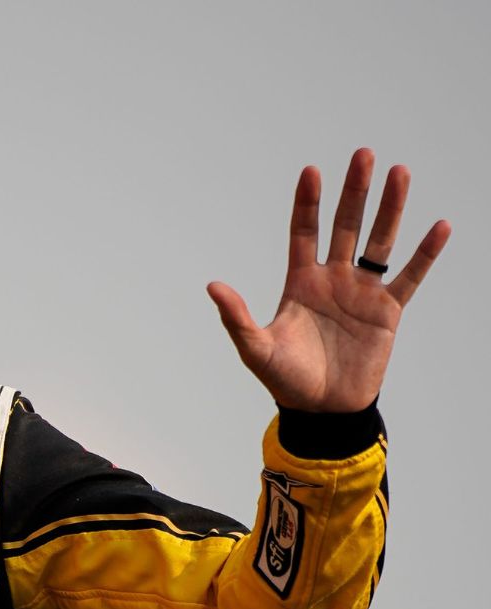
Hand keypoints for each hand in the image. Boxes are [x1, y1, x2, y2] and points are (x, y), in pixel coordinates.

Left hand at [206, 148, 449, 412]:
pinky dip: (424, 253)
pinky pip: (409, 277)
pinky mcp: (388, 312)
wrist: (322, 411)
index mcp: (299, 282)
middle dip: (354, 191)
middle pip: (344, 225)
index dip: (307, 202)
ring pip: (379, 242)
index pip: (304, 232)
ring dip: (390, 208)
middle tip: (363, 154)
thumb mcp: (255, 348)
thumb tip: (212, 286)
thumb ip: (235, 317)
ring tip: (400, 172)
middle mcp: (332, 279)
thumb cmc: (285, 380)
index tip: (311, 170)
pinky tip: (439, 225)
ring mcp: (361, 292)